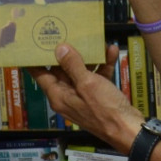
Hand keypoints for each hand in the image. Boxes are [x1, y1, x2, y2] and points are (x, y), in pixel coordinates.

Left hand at [28, 42, 142, 152]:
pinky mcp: (98, 96)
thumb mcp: (87, 84)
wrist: (128, 129)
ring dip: (89, 57)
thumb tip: (59, 49)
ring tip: (93, 40)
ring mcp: (83, 96)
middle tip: (65, 31)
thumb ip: (73, 65)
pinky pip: (96, 77)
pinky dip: (102, 65)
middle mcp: (68, 96)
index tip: (32, 43)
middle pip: (62, 70)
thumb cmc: (104, 108)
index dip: (35, 59)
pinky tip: (110, 51)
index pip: (40, 75)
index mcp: (59, 95)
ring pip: (81, 72)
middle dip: (65, 52)